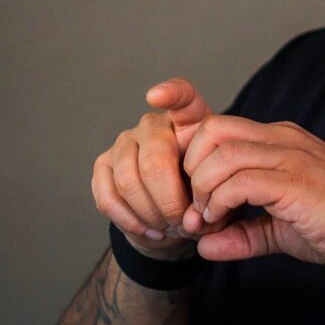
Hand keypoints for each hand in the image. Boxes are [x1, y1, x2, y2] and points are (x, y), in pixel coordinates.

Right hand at [91, 77, 211, 254]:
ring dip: (151, 215)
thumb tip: (190, 221)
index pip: (182, 98)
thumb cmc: (203, 199)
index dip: (169, 94)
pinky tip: (149, 231)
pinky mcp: (102, 166)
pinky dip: (130, 222)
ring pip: (128, 182)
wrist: (175, 219)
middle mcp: (153, 125)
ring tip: (169, 229)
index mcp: (190, 123)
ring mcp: (124, 143)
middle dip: (170, 203)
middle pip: (154, 161)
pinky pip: (107, 197)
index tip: (156, 96)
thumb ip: (214, 207)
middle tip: (184, 224)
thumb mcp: (222, 198)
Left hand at [179, 115, 324, 275]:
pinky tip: (220, 222)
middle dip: (190, 168)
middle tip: (193, 207)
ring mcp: (291, 155)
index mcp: (279, 140)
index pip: (218, 128)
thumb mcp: (281, 232)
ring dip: (202, 189)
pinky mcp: (296, 180)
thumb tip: (203, 246)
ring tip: (205, 220)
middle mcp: (282, 138)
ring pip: (220, 152)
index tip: (190, 199)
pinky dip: (218, 202)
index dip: (194, 159)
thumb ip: (242, 235)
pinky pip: (239, 180)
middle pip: (211, 129)